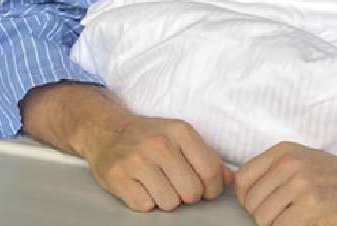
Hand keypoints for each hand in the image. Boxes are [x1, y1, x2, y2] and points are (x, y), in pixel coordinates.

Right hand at [79, 113, 234, 212]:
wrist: (106, 130)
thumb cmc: (149, 136)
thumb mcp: (180, 137)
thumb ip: (207, 157)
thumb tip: (230, 180)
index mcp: (180, 131)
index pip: (210, 171)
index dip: (212, 188)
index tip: (204, 189)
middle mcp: (159, 143)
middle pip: (191, 192)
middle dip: (187, 195)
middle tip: (176, 185)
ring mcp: (137, 160)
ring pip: (169, 203)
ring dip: (165, 199)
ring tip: (157, 184)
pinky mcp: (118, 177)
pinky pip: (145, 207)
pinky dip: (145, 202)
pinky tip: (140, 186)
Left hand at [235, 142, 336, 225]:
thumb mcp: (305, 161)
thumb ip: (275, 171)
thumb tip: (244, 194)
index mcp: (284, 151)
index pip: (242, 179)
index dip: (247, 199)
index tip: (261, 205)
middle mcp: (289, 163)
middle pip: (250, 202)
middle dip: (263, 216)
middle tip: (285, 217)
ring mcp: (301, 183)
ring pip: (263, 218)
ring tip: (296, 220)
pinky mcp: (312, 205)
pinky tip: (305, 224)